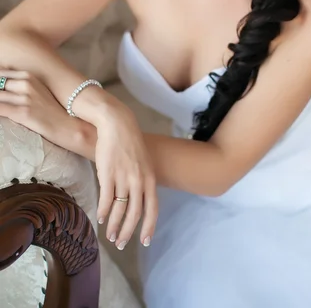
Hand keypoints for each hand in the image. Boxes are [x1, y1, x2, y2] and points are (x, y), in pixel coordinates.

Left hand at [0, 68, 68, 141]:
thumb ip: (18, 84)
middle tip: (2, 100)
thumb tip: (2, 84)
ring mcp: (25, 98)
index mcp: (28, 76)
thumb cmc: (49, 110)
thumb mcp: (36, 90)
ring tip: (3, 107)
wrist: (66, 126)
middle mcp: (26, 83)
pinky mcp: (23, 113)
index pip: (0, 73)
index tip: (0, 90)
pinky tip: (1, 114)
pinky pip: (0, 109)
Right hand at [94, 100, 157, 249]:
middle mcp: (139, 180)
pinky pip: (106, 199)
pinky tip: (100, 219)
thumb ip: (143, 181)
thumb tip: (141, 200)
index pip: (152, 208)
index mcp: (150, 178)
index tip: (144, 242)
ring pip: (120, 209)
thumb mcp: (144, 162)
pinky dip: (104, 212)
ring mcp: (123, 178)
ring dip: (114, 226)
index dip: (148, 227)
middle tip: (120, 244)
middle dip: (128, 232)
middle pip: (135, 213)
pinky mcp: (107, 174)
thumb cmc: (130, 143)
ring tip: (109, 236)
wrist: (117, 124)